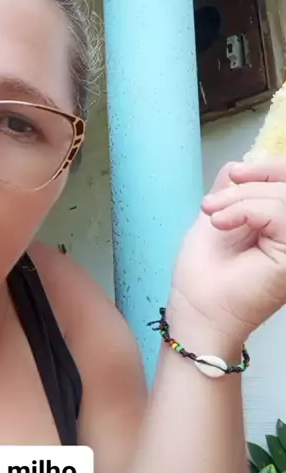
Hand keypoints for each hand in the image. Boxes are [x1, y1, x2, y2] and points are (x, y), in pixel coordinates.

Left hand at [170, 157, 285, 344]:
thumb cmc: (205, 274)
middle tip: (214, 202)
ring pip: (285, 198)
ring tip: (213, 216)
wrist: (196, 310)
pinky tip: (220, 224)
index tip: (236, 173)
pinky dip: (245, 210)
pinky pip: (280, 214)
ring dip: (241, 199)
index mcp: (283, 227)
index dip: (270, 167)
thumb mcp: (220, 217)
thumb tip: (241, 163)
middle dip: (251, 184)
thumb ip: (235, 191)